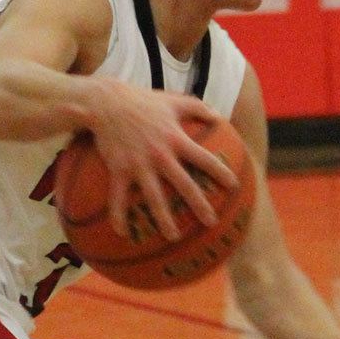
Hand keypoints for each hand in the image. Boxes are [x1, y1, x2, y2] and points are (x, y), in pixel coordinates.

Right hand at [87, 82, 238, 240]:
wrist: (106, 103)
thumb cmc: (142, 101)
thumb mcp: (173, 100)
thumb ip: (198, 107)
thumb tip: (219, 116)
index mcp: (176, 139)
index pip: (204, 158)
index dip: (220, 172)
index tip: (233, 187)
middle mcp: (161, 155)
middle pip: (184, 185)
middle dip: (199, 205)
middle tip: (211, 223)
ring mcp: (139, 165)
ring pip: (154, 198)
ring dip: (164, 219)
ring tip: (174, 238)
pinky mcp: (119, 169)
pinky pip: (118, 197)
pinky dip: (119, 216)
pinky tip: (122, 233)